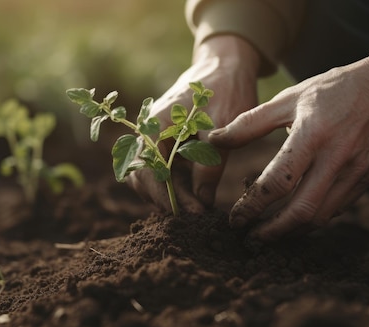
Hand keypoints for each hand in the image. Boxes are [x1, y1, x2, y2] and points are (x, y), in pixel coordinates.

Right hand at [127, 35, 260, 212]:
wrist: (226, 65)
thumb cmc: (226, 89)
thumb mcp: (222, 128)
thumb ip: (210, 165)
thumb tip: (202, 204)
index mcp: (155, 123)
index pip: (148, 169)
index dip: (167, 196)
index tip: (191, 213)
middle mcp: (148, 131)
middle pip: (142, 176)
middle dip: (164, 200)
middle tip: (193, 219)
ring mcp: (155, 136)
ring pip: (150, 175)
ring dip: (167, 195)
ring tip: (194, 212)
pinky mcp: (166, 142)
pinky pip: (162, 169)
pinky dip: (174, 186)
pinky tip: (194, 198)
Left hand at [209, 48, 368, 238]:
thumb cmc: (332, 90)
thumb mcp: (288, 98)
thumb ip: (249, 123)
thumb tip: (213, 140)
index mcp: (312, 135)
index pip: (277, 182)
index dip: (252, 206)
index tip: (235, 219)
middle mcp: (337, 158)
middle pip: (302, 210)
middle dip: (273, 231)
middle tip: (251, 237)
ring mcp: (357, 172)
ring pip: (321, 217)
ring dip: (292, 229)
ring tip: (269, 229)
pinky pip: (337, 208)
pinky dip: (313, 217)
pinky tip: (296, 214)